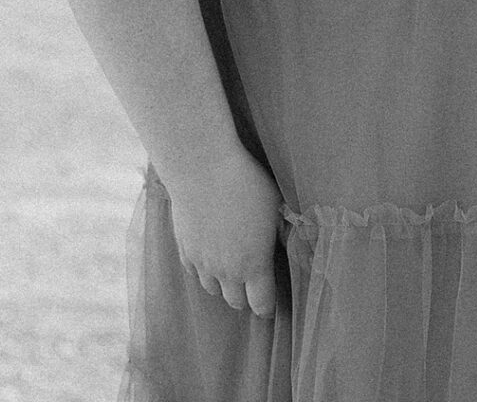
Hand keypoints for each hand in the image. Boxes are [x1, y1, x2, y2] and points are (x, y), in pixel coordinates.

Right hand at [164, 142, 283, 316]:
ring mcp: (202, 263)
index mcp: (254, 264)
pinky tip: (210, 252)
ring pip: (213, 289)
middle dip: (246, 297)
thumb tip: (292, 236)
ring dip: (223, 283)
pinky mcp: (184, 250)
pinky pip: (194, 272)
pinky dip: (203, 268)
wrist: (202, 169)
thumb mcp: (275, 204)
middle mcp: (226, 271)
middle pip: (236, 302)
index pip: (261, 304)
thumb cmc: (246, 183)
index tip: (271, 301)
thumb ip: (282, 228)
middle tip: (253, 282)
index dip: (268, 306)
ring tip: (231, 265)